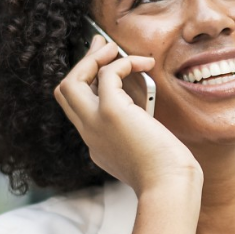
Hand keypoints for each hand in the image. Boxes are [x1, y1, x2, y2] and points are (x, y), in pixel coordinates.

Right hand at [54, 36, 201, 193]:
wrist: (169, 187)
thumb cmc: (169, 175)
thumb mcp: (147, 152)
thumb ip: (139, 133)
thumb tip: (147, 111)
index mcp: (98, 145)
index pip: (81, 110)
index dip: (91, 86)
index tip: (106, 69)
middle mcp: (90, 134)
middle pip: (65, 93)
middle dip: (80, 65)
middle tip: (100, 46)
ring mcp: (96, 123)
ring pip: (71, 82)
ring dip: (91, 59)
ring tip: (113, 47)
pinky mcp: (111, 113)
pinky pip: (106, 74)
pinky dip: (123, 63)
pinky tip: (143, 63)